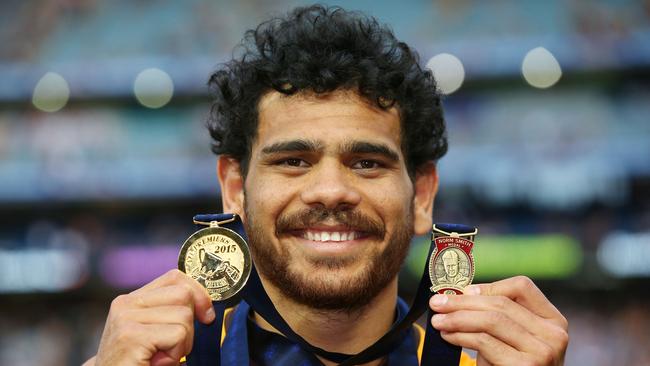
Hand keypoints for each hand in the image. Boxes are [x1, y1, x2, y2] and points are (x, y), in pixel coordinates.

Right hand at [92, 269, 214, 365]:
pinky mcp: (131, 336)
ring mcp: (126, 318)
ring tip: (162, 356)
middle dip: (190, 323)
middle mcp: (126, 304)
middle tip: (173, 346)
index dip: (198, 294)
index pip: (175, 277)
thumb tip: (207, 308)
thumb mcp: (155, 333)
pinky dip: (176, 353)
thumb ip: (171, 313)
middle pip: (183, 294)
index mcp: (132, 300)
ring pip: (184, 316)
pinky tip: (157, 363)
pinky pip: (178, 334)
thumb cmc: (139, 363)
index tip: (206, 316)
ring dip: (183, 343)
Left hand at [429, 276, 567, 365]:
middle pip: (501, 303)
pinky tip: (449, 336)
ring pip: (491, 320)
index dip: (490, 286)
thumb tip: (461, 294)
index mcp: (554, 320)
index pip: (523, 287)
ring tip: (439, 321)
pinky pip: (485, 342)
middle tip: (437, 304)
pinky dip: (461, 336)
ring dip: (458, 318)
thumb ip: (497, 317)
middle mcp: (554, 334)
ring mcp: (543, 351)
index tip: (463, 291)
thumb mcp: (512, 339)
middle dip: (463, 302)